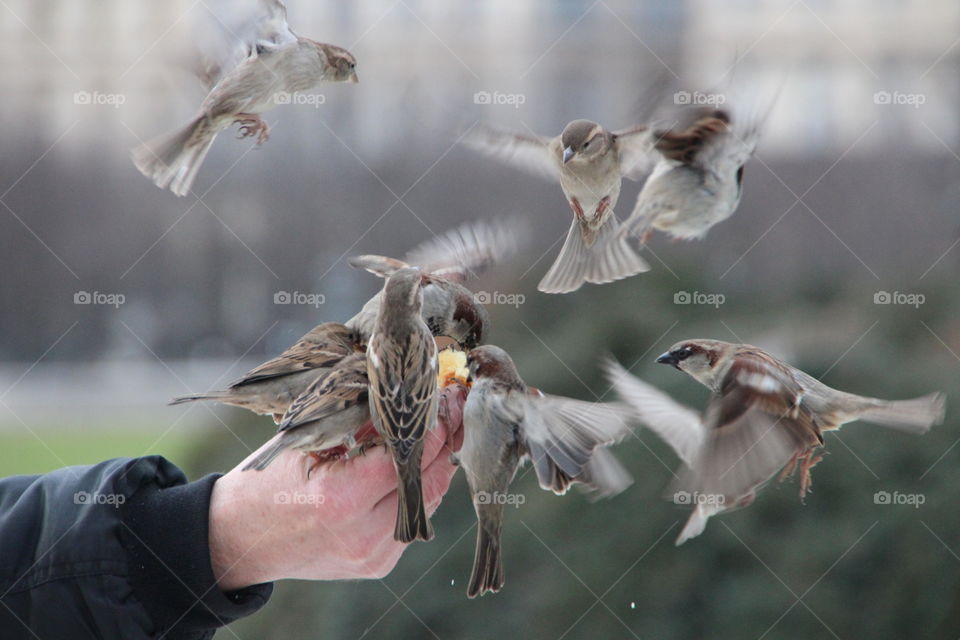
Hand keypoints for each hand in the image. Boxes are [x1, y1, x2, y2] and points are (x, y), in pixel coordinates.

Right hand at [208, 383, 466, 590]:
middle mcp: (361, 532)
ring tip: (438, 432)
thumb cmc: (267, 481)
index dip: (431, 424)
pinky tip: (414, 465)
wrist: (241, 539)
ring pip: (428, 502)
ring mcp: (372, 554)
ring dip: (435, 466)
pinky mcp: (377, 564)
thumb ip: (358, 425)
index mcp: (339, 497)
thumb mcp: (305, 442)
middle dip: (443, 442)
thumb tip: (404, 398)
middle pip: (427, 481)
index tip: (445, 397)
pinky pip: (412, 519)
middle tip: (453, 409)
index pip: (406, 456)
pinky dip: (416, 491)